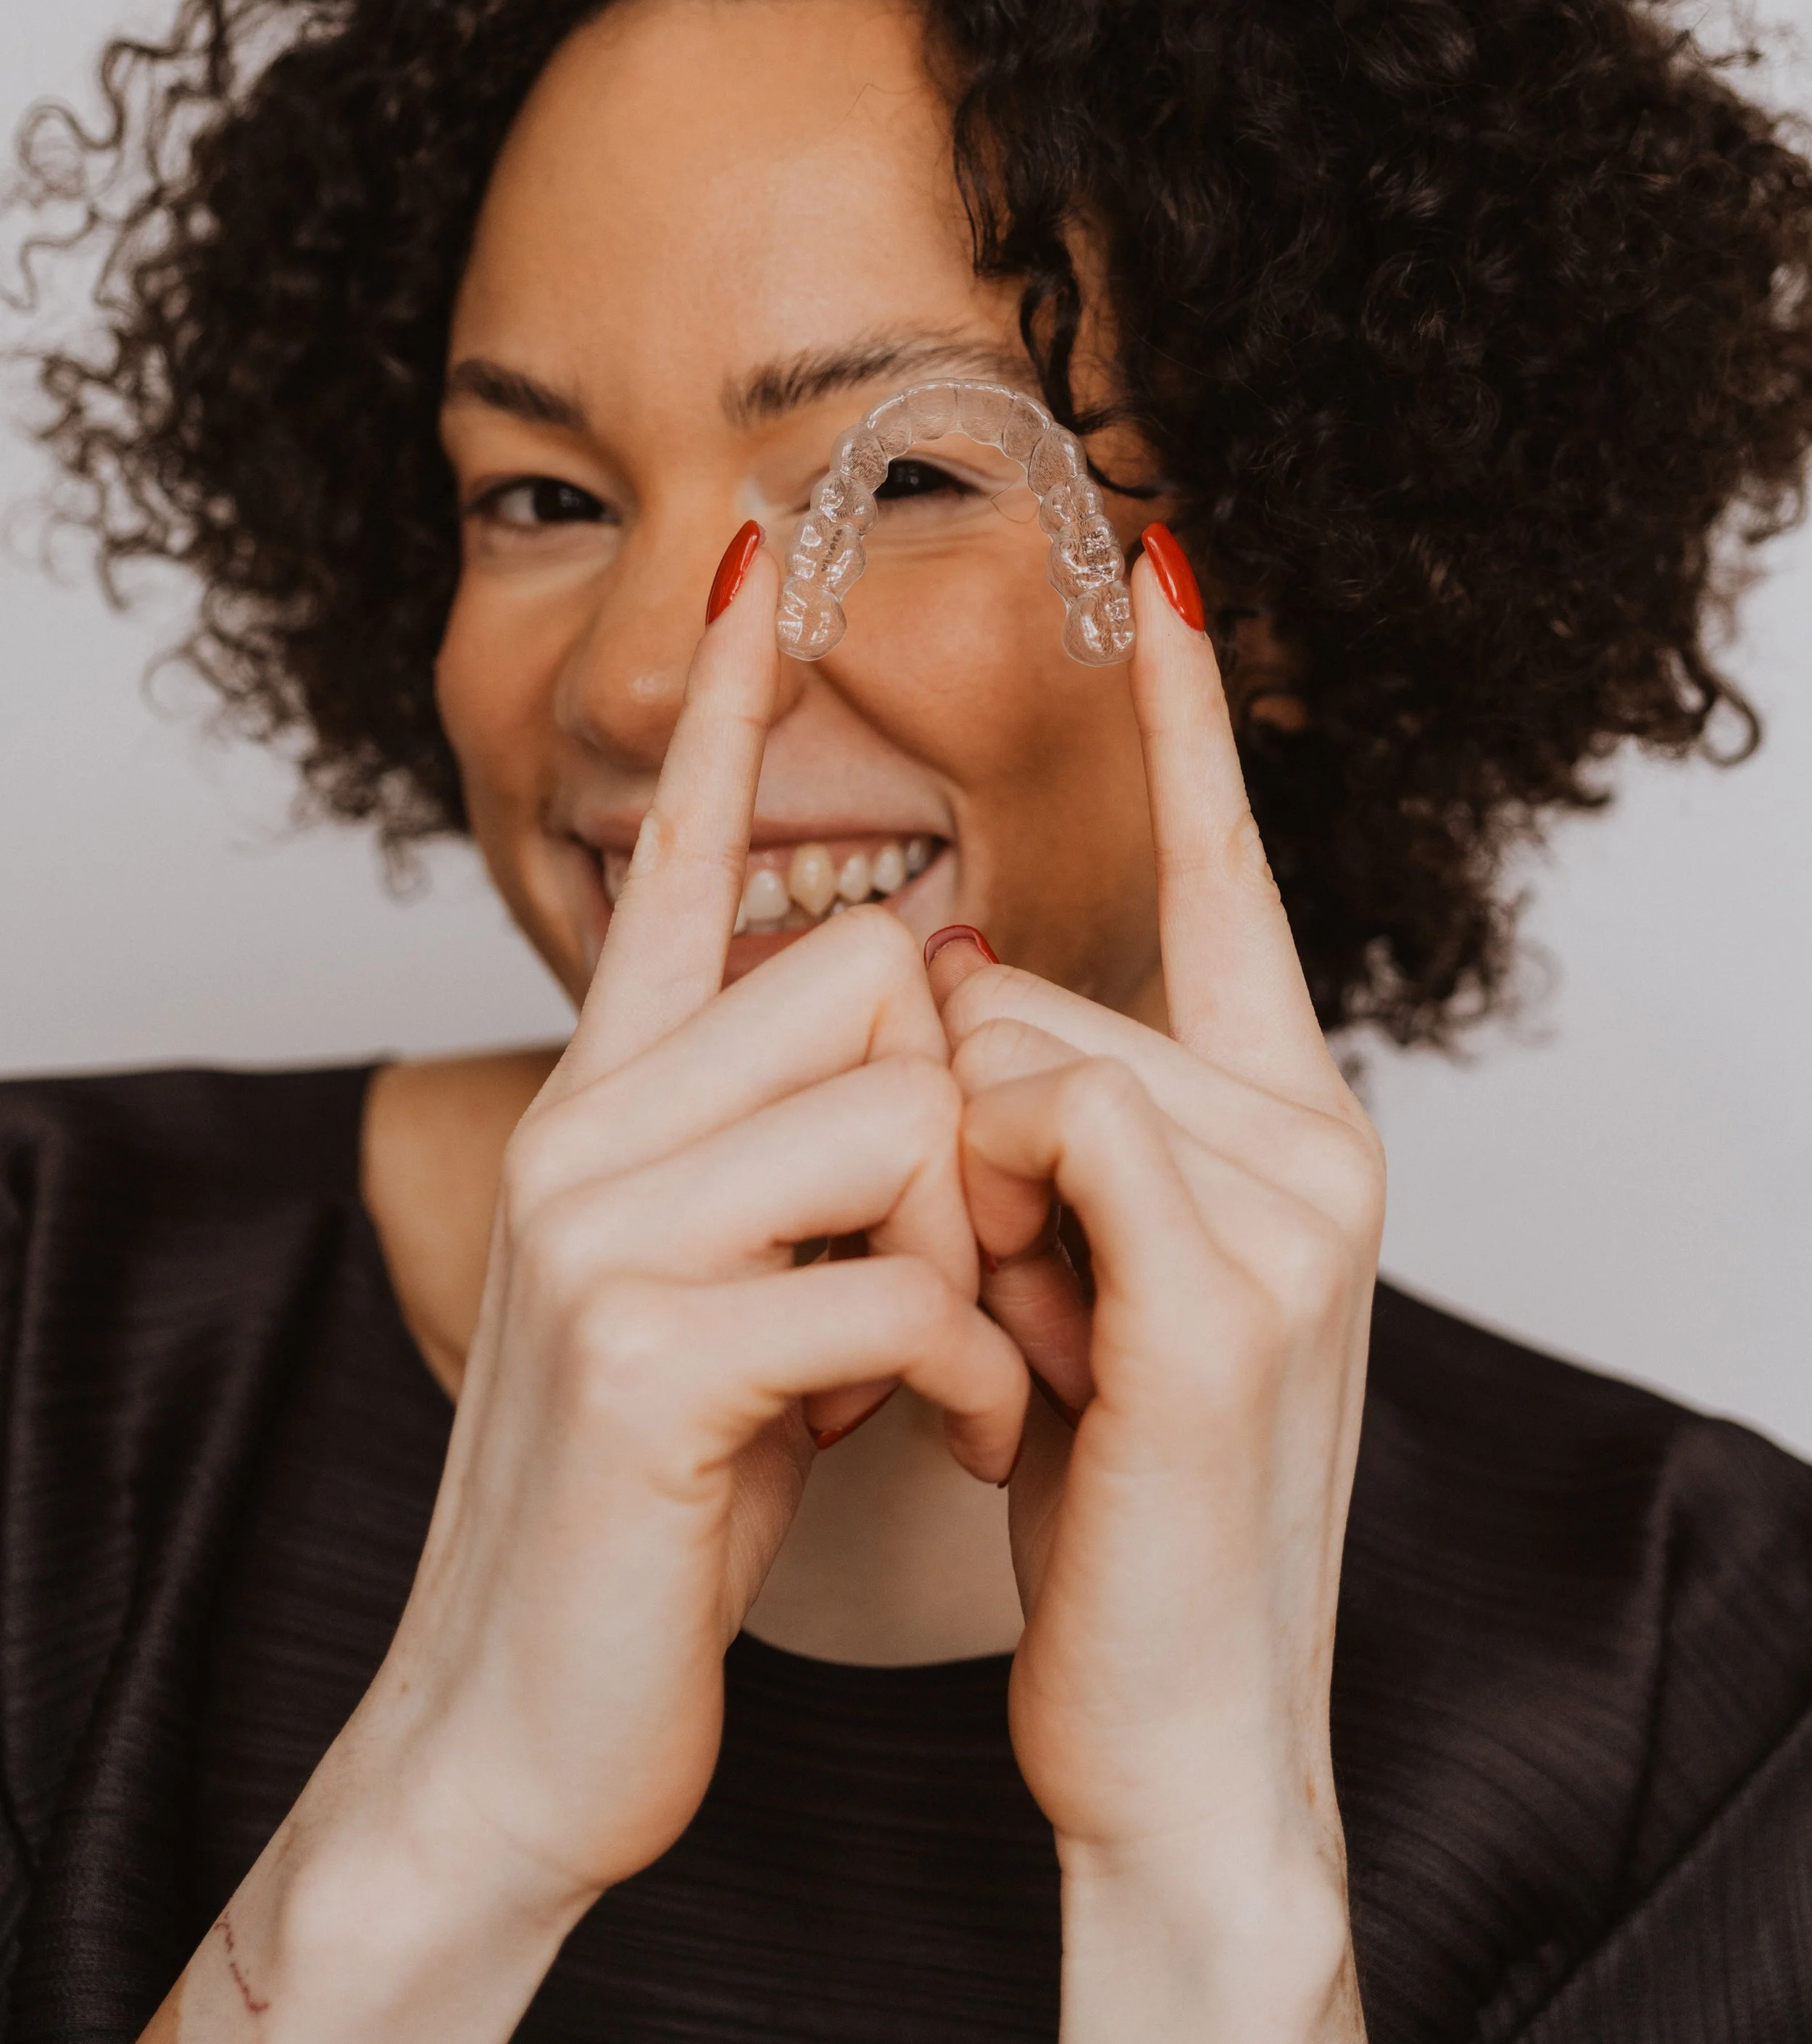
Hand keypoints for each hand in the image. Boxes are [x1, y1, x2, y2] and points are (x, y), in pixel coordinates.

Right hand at [157, 539, 1023, 2041]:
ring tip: (936, 1372)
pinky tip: (936, 1444)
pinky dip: (971, 1372)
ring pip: (904, 1111)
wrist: (533, 1718)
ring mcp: (603, 1223)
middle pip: (879, 972)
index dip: (723, 709)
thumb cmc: (679, 1489)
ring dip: (979, 1263)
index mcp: (615, 1096)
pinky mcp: (649, 1345)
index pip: (669, 857)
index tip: (761, 553)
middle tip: (948, 1276)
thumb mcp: (751, 1282)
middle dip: (963, 1123)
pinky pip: (904, 1276)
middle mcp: (590, 1121)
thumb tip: (950, 988)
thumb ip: (810, 1136)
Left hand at [929, 542, 1382, 2040]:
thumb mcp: (1074, 1272)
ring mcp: (1288, 1205)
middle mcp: (1315, 1134)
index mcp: (1284, 1119)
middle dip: (954, 1147)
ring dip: (956, 1209)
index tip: (1172, 560)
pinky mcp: (1225, 1287)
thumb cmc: (1108, 1497)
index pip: (1228, 879)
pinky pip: (1037, 1126)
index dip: (1194, 728)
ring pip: (1008, 1055)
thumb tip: (946, 970)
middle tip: (1013, 1316)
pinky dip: (981, 1230)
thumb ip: (1046, 1113)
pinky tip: (1024, 1366)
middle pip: (1028, 996)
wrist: (1172, 1723)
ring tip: (1027, 1359)